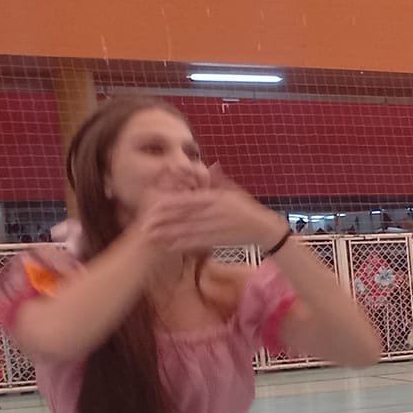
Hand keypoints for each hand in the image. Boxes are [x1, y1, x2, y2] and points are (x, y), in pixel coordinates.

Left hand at [150, 188, 289, 254]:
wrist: (266, 229)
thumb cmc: (248, 210)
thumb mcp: (234, 192)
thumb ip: (218, 181)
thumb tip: (210, 166)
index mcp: (217, 198)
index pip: (190, 200)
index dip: (170, 204)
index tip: (154, 207)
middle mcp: (216, 212)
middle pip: (186, 217)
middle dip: (165, 221)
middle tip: (146, 224)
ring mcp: (219, 227)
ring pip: (190, 231)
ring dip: (170, 234)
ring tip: (153, 237)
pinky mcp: (221, 240)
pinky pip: (199, 242)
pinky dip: (184, 245)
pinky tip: (171, 246)